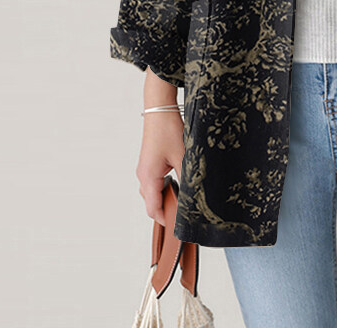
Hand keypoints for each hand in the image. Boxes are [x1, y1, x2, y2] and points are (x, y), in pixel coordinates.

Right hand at [136, 111, 184, 225]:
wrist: (160, 110)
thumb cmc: (168, 131)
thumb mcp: (183, 156)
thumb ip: (187, 177)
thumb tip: (194, 194)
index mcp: (149, 177)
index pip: (153, 208)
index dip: (165, 220)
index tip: (178, 227)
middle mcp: (143, 175)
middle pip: (152, 202)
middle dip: (166, 209)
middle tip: (183, 213)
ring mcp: (144, 168)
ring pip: (152, 191)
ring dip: (165, 197)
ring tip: (182, 199)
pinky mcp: (148, 161)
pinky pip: (153, 181)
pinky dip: (163, 186)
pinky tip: (177, 183)